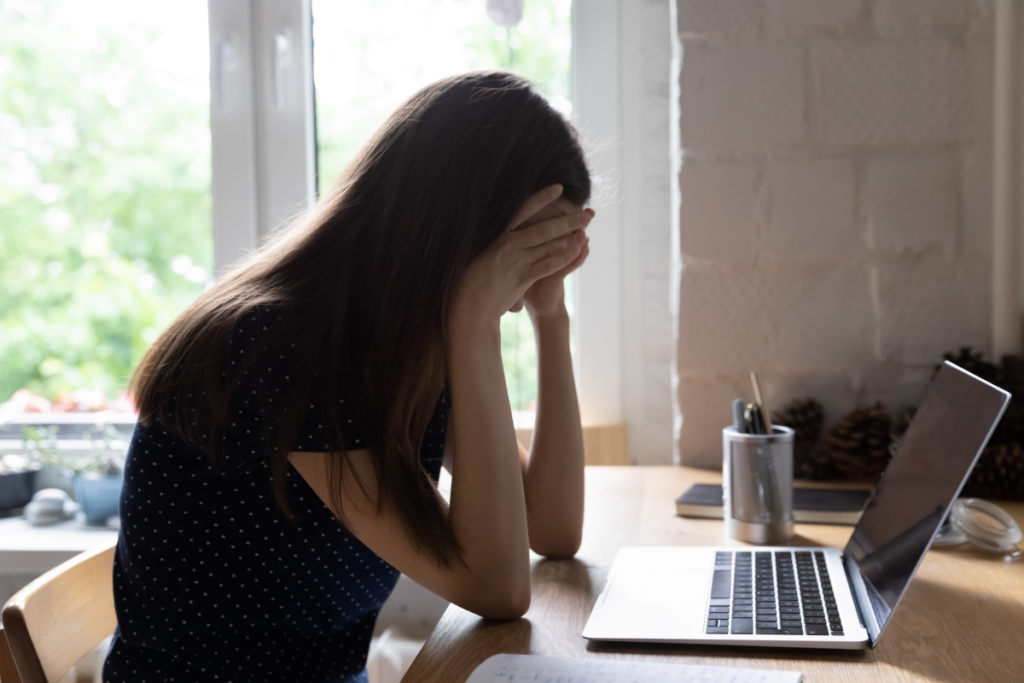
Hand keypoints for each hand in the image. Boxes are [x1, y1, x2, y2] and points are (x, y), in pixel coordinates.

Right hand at [451, 186, 592, 327]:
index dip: (542, 198)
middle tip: (587, 214)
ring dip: (570, 238)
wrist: (467, 307)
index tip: (558, 188)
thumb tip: (503, 226)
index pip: (523, 210)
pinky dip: (564, 257)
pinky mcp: (523, 279)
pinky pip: (548, 265)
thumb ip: (493, 239)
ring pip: (549, 246)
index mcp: (496, 234)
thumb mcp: (477, 252)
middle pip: (544, 229)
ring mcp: (517, 262)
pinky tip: (576, 251)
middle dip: (568, 221)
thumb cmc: (467, 279)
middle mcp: (508, 245)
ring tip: (585, 230)